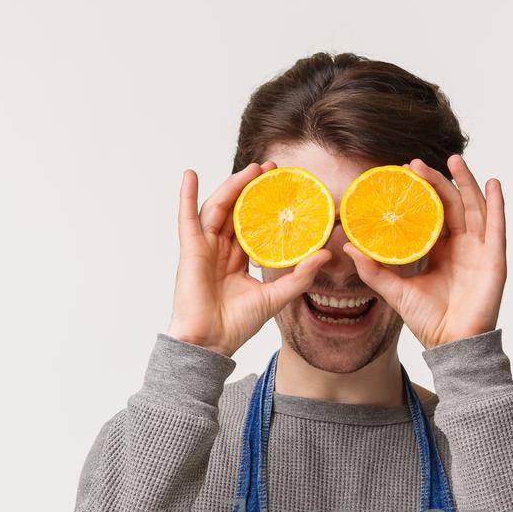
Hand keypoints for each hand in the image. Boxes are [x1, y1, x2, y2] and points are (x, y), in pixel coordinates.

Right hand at [165, 162, 330, 356]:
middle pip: (236, 210)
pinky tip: (190, 175)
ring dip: (232, 186)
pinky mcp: (191, 250)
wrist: (211, 342)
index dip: (266, 205)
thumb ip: (300, 276)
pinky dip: (186, 195)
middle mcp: (222, 250)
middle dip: (252, 187)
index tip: (284, 186)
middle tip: (271, 169)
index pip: (254, 224)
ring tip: (250, 169)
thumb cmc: (237, 324)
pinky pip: (187, 218)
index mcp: (239, 259)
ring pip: (218, 208)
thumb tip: (326, 254)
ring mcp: (205, 248)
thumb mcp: (277, 297)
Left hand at [342, 154, 505, 348]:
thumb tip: (348, 246)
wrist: (449, 344)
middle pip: (452, 204)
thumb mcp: (395, 291)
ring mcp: (480, 251)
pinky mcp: (494, 260)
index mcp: (441, 250)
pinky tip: (493, 184)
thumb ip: (373, 270)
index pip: (433, 212)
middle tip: (416, 163)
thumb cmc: (428, 320)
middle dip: (437, 181)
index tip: (404, 173)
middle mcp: (462, 246)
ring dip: (466, 182)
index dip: (422, 192)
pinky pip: (497, 228)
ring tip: (453, 160)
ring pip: (474, 208)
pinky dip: (497, 205)